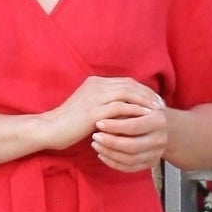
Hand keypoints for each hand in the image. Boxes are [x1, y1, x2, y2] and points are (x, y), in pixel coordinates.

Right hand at [35, 75, 163, 164]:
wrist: (50, 129)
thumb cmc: (70, 123)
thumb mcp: (89, 108)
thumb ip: (105, 103)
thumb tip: (125, 108)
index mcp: (95, 83)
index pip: (126, 82)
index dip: (143, 90)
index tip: (156, 99)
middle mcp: (96, 86)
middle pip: (129, 85)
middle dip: (148, 94)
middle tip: (161, 105)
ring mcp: (94, 97)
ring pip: (127, 93)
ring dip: (144, 101)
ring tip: (157, 111)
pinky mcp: (93, 111)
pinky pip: (119, 108)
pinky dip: (134, 111)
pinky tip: (145, 117)